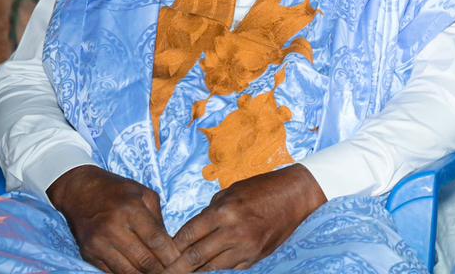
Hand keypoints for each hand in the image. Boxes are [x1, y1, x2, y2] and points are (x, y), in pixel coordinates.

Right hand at [47, 165, 179, 273]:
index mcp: (131, 210)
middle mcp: (113, 228)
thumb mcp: (143, 194)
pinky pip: (111, 271)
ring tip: (157, 273)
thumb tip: (169, 244)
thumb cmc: (117, 190)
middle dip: (161, 269)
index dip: (170, 254)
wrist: (79, 191)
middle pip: (143, 259)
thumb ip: (158, 218)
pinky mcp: (88, 253)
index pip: (155, 240)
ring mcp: (98, 243)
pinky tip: (138, 273)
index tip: (181, 261)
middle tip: (173, 272)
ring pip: (127, 271)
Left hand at [164, 164, 324, 271]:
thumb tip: (190, 232)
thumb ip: (210, 212)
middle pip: (194, 258)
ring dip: (194, 271)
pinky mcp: (255, 257)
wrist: (296, 195)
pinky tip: (206, 270)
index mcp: (224, 212)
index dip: (170, 247)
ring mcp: (246, 248)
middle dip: (175, 268)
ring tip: (180, 272)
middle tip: (160, 273)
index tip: (159, 253)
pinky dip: (216, 271)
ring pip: (210, 269)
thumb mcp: (231, 192)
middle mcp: (233, 232)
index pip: (187, 236)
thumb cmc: (261, 188)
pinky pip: (229, 270)